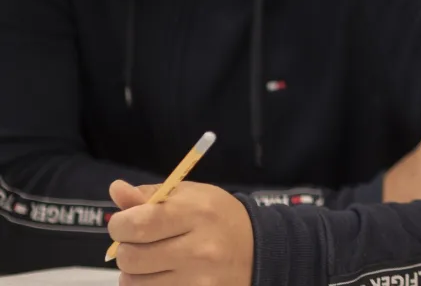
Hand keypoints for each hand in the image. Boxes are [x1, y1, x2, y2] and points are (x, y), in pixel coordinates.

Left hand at [107, 180, 252, 284]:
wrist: (257, 250)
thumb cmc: (218, 217)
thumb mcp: (191, 196)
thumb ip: (150, 195)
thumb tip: (116, 189)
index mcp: (196, 214)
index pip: (135, 225)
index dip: (120, 224)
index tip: (127, 223)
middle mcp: (198, 249)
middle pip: (130, 257)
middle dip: (127, 249)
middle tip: (142, 243)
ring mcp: (198, 279)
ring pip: (133, 282)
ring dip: (135, 271)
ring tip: (152, 260)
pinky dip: (147, 284)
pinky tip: (162, 274)